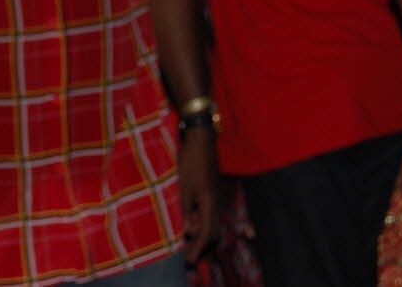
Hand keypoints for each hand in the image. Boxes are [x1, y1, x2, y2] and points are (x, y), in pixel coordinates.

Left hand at [177, 126, 218, 263]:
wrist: (201, 139)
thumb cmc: (190, 160)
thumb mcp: (184, 186)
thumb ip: (186, 210)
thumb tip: (187, 232)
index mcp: (210, 203)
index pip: (208, 234)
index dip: (198, 250)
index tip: (188, 262)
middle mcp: (217, 203)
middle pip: (214, 234)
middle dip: (203, 249)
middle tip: (189, 259)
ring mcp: (216, 197)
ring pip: (213, 225)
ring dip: (203, 238)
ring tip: (190, 246)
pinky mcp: (212, 192)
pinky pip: (211, 215)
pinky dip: (203, 226)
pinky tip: (192, 227)